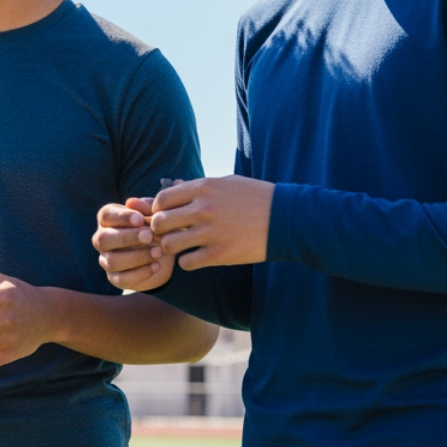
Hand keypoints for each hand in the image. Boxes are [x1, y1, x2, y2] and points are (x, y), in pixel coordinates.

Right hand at [93, 197, 175, 291]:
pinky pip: (122, 279)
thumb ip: (145, 207)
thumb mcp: (154, 213)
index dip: (122, 217)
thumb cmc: (155, 225)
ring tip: (158, 252)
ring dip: (137, 257)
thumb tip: (131, 202)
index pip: (106, 216)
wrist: (164, 250)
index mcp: (108, 219)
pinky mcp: (115, 278)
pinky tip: (156, 265)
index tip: (141, 219)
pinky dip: (140, 273)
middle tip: (149, 236)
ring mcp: (106, 259)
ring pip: (112, 261)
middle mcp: (102, 239)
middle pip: (104, 239)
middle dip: (127, 238)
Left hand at [150, 175, 273, 268]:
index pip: (162, 199)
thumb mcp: (227, 183)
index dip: (158, 210)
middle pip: (160, 222)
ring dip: (171, 247)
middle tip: (169, 234)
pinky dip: (187, 262)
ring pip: (169, 244)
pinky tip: (197, 257)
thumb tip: (175, 185)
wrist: (287, 219)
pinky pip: (187, 262)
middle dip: (159, 230)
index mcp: (204, 188)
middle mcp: (203, 209)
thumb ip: (199, 186)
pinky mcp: (220, 254)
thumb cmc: (257, 198)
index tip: (166, 216)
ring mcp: (211, 232)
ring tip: (182, 247)